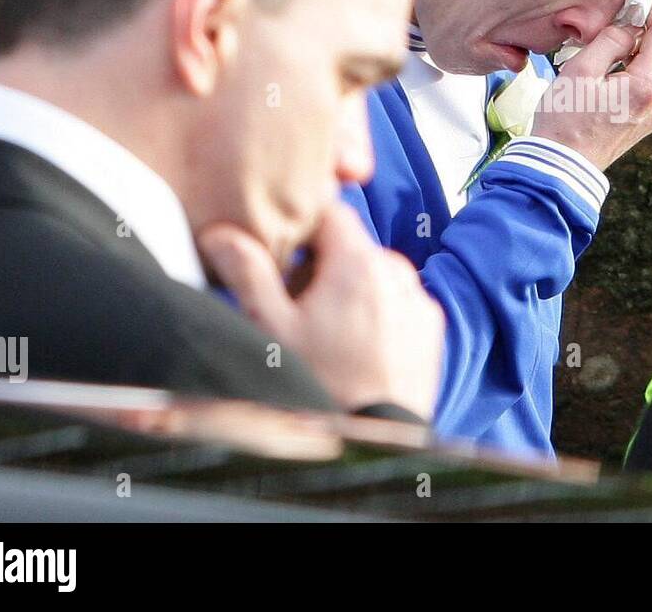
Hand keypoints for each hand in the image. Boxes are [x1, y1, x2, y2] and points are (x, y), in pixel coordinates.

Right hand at [198, 203, 444, 420]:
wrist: (373, 439)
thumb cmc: (320, 384)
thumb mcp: (270, 327)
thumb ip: (246, 272)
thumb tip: (221, 232)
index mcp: (360, 261)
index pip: (331, 213)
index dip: (302, 229)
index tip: (282, 258)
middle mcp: (398, 271)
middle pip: (351, 248)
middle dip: (320, 269)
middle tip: (295, 312)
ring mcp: (419, 300)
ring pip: (374, 277)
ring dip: (349, 293)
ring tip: (326, 337)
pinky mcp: (431, 327)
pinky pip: (397, 304)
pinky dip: (377, 315)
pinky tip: (356, 351)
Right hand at [531, 0, 651, 171]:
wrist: (563, 166)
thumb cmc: (564, 121)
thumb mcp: (580, 71)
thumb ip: (610, 40)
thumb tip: (630, 20)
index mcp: (647, 86)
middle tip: (630, 7)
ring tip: (622, 28)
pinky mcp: (651, 116)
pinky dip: (648, 58)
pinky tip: (621, 54)